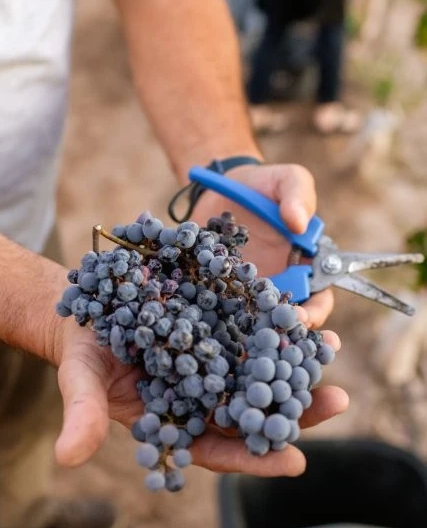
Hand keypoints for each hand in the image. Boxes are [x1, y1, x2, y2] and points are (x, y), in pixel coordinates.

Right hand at [54, 319, 347, 476]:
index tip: (295, 462)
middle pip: (254, 413)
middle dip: (295, 411)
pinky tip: (305, 313)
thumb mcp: (79, 381)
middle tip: (337, 402)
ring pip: (260, 371)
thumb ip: (82, 417)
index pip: (221, 450)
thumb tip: (68, 458)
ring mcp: (213, 363)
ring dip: (297, 364)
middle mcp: (203, 398)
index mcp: (177, 424)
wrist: (85, 312)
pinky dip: (277, 325)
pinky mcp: (216, 327)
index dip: (254, 458)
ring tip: (331, 348)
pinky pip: (252, 330)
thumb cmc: (81, 355)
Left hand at [192, 163, 333, 328]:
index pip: (318, 299)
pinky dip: (216, 324)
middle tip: (270, 338)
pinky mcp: (217, 292)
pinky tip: (208, 331)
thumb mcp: (286, 180)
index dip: (314, 313)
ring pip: (253, 324)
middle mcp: (279, 287)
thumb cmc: (263, 184)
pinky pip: (219, 312)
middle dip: (283, 335)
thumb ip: (298, 196)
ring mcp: (246, 293)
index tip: (301, 318)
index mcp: (305, 267)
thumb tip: (299, 223)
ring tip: (241, 348)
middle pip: (286, 321)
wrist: (221, 185)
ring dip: (250, 338)